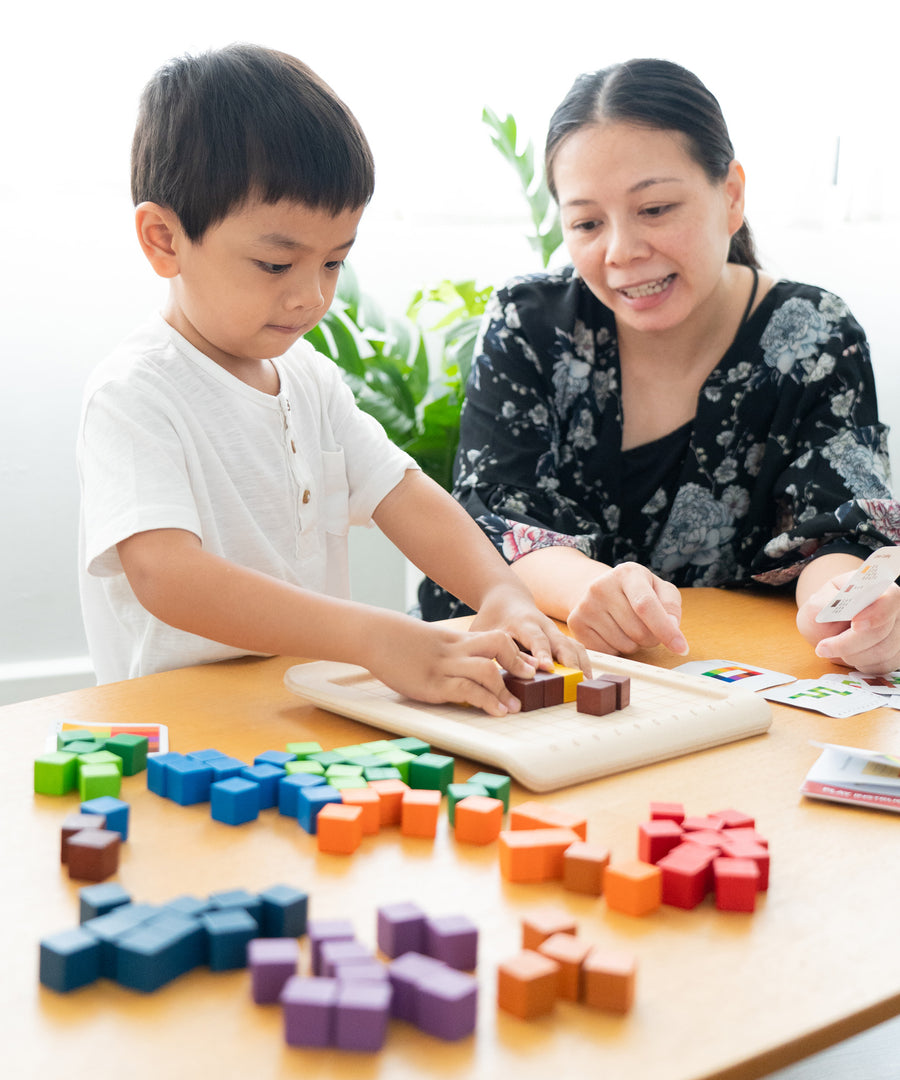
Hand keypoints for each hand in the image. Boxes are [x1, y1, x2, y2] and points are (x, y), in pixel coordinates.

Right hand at [364, 619, 544, 715]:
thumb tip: (470, 667)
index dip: (517, 653)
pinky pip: (465, 690)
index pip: (496, 639)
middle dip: (518, 662)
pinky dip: (486, 701)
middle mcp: (455, 650)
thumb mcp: (431, 641)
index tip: (531, 666)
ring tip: (514, 707)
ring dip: (504, 690)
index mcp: (456, 639)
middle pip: (498, 645)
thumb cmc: (402, 642)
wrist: (375, 636)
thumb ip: (452, 651)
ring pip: (486, 670)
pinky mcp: (432, 684)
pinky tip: (496, 711)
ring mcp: (444, 666)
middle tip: (531, 679)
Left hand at [469, 584, 589, 674]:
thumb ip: (496, 651)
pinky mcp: (562, 638)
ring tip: (584, 686)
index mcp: (523, 623)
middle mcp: (544, 626)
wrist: (507, 600)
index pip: (536, 638)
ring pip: (573, 646)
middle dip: (569, 662)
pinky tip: (586, 680)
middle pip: (561, 643)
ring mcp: (555, 632)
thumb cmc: (495, 620)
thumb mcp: (487, 633)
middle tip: (575, 682)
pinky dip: (583, 664)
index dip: (542, 653)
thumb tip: (505, 675)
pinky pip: (577, 649)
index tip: (547, 667)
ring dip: (581, 665)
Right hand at [566, 562, 688, 655]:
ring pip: (624, 645)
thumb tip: (671, 627)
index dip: (666, 629)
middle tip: (648, 628)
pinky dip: (617, 650)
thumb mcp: (659, 589)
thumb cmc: (636, 592)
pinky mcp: (576, 624)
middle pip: (638, 631)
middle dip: (652, 638)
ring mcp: (585, 605)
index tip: (681, 648)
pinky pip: (608, 652)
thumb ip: (671, 606)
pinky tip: (614, 634)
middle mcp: (601, 586)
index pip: (646, 605)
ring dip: (635, 644)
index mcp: (627, 573)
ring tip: (628, 628)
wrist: (599, 590)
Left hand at [797, 571, 899, 673]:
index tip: (855, 624)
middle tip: (823, 648)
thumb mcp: (817, 602)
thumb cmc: (825, 611)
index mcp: (878, 588)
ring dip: (852, 655)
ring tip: (832, 648)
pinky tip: (848, 655)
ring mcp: (899, 632)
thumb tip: (832, 605)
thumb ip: (823, 602)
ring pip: (882, 652)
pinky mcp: (897, 653)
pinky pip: (883, 665)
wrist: (828, 625)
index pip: (890, 598)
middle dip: (849, 643)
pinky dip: (860, 664)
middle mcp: (895, 609)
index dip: (876, 613)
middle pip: (882, 631)